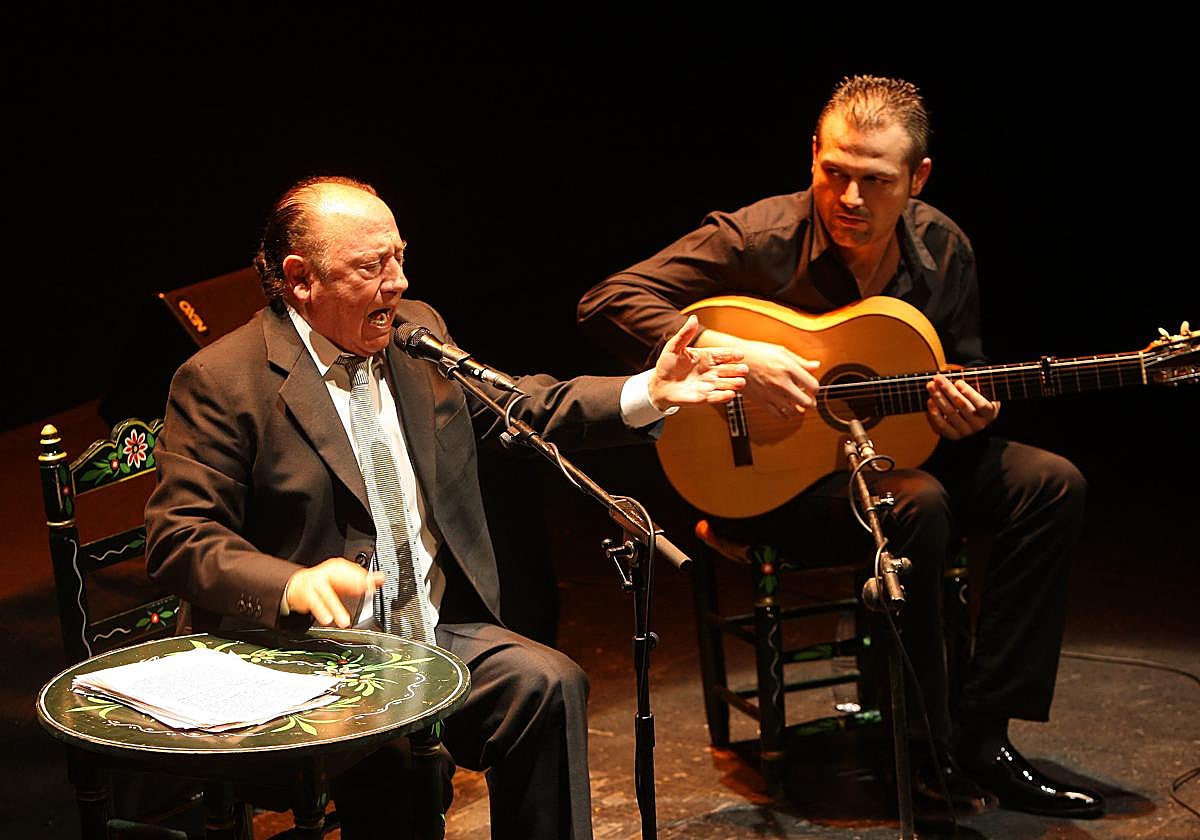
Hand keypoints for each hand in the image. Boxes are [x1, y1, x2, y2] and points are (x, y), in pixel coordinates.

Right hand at [285, 557, 384, 627]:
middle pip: (341, 578)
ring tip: (344, 621)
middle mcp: (326, 573)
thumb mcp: (343, 580)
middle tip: (367, 593)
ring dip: (336, 608)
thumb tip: (381, 578)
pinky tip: (327, 619)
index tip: (373, 587)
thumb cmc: (324, 584)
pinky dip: (321, 611)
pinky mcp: (306, 595)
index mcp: (338, 567)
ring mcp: (315, 583)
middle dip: (354, 585)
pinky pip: (314, 603)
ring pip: (327, 595)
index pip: (354, 571)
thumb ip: (362, 580)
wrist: (297, 586)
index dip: (364, 579)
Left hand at [646, 315, 747, 409]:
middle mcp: (711, 370)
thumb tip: (693, 318)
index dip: (732, 354)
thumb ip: (685, 333)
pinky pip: (717, 397)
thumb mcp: (674, 346)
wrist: (659, 384)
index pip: (724, 354)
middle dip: (738, 370)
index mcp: (707, 356)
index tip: (739, 355)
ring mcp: (708, 384)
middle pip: (729, 370)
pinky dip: (724, 396)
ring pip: (726, 384)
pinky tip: (730, 393)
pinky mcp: (704, 397)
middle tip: (743, 370)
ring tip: (740, 382)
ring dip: (734, 383)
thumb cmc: (667, 364)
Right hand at [696, 327, 819, 418]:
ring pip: (794, 412)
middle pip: (807, 402)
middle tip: (810, 400)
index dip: (816, 389)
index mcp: (788, 368)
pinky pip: (780, 416)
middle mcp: (781, 383)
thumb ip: (801, 361)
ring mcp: (772, 394)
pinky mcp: (763, 402)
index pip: (813, 386)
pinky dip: (786, 415)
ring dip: (799, 409)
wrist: (735, 362)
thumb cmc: (756, 353)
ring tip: (798, 404)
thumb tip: (815, 366)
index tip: (813, 388)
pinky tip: (786, 409)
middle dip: (811, 402)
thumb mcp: (781, 352)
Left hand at [925, 374, 999, 439]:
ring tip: (931, 386)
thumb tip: (957, 379)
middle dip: (948, 390)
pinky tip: (930, 401)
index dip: (970, 393)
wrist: (974, 418)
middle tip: (938, 378)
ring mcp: (966, 431)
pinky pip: (942, 426)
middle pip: (963, 407)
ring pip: (951, 414)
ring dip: (939, 398)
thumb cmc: (977, 399)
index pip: (981, 405)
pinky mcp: (953, 435)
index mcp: (990, 413)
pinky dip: (935, 413)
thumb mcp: (982, 391)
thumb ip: (974, 384)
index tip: (958, 382)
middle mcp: (979, 425)